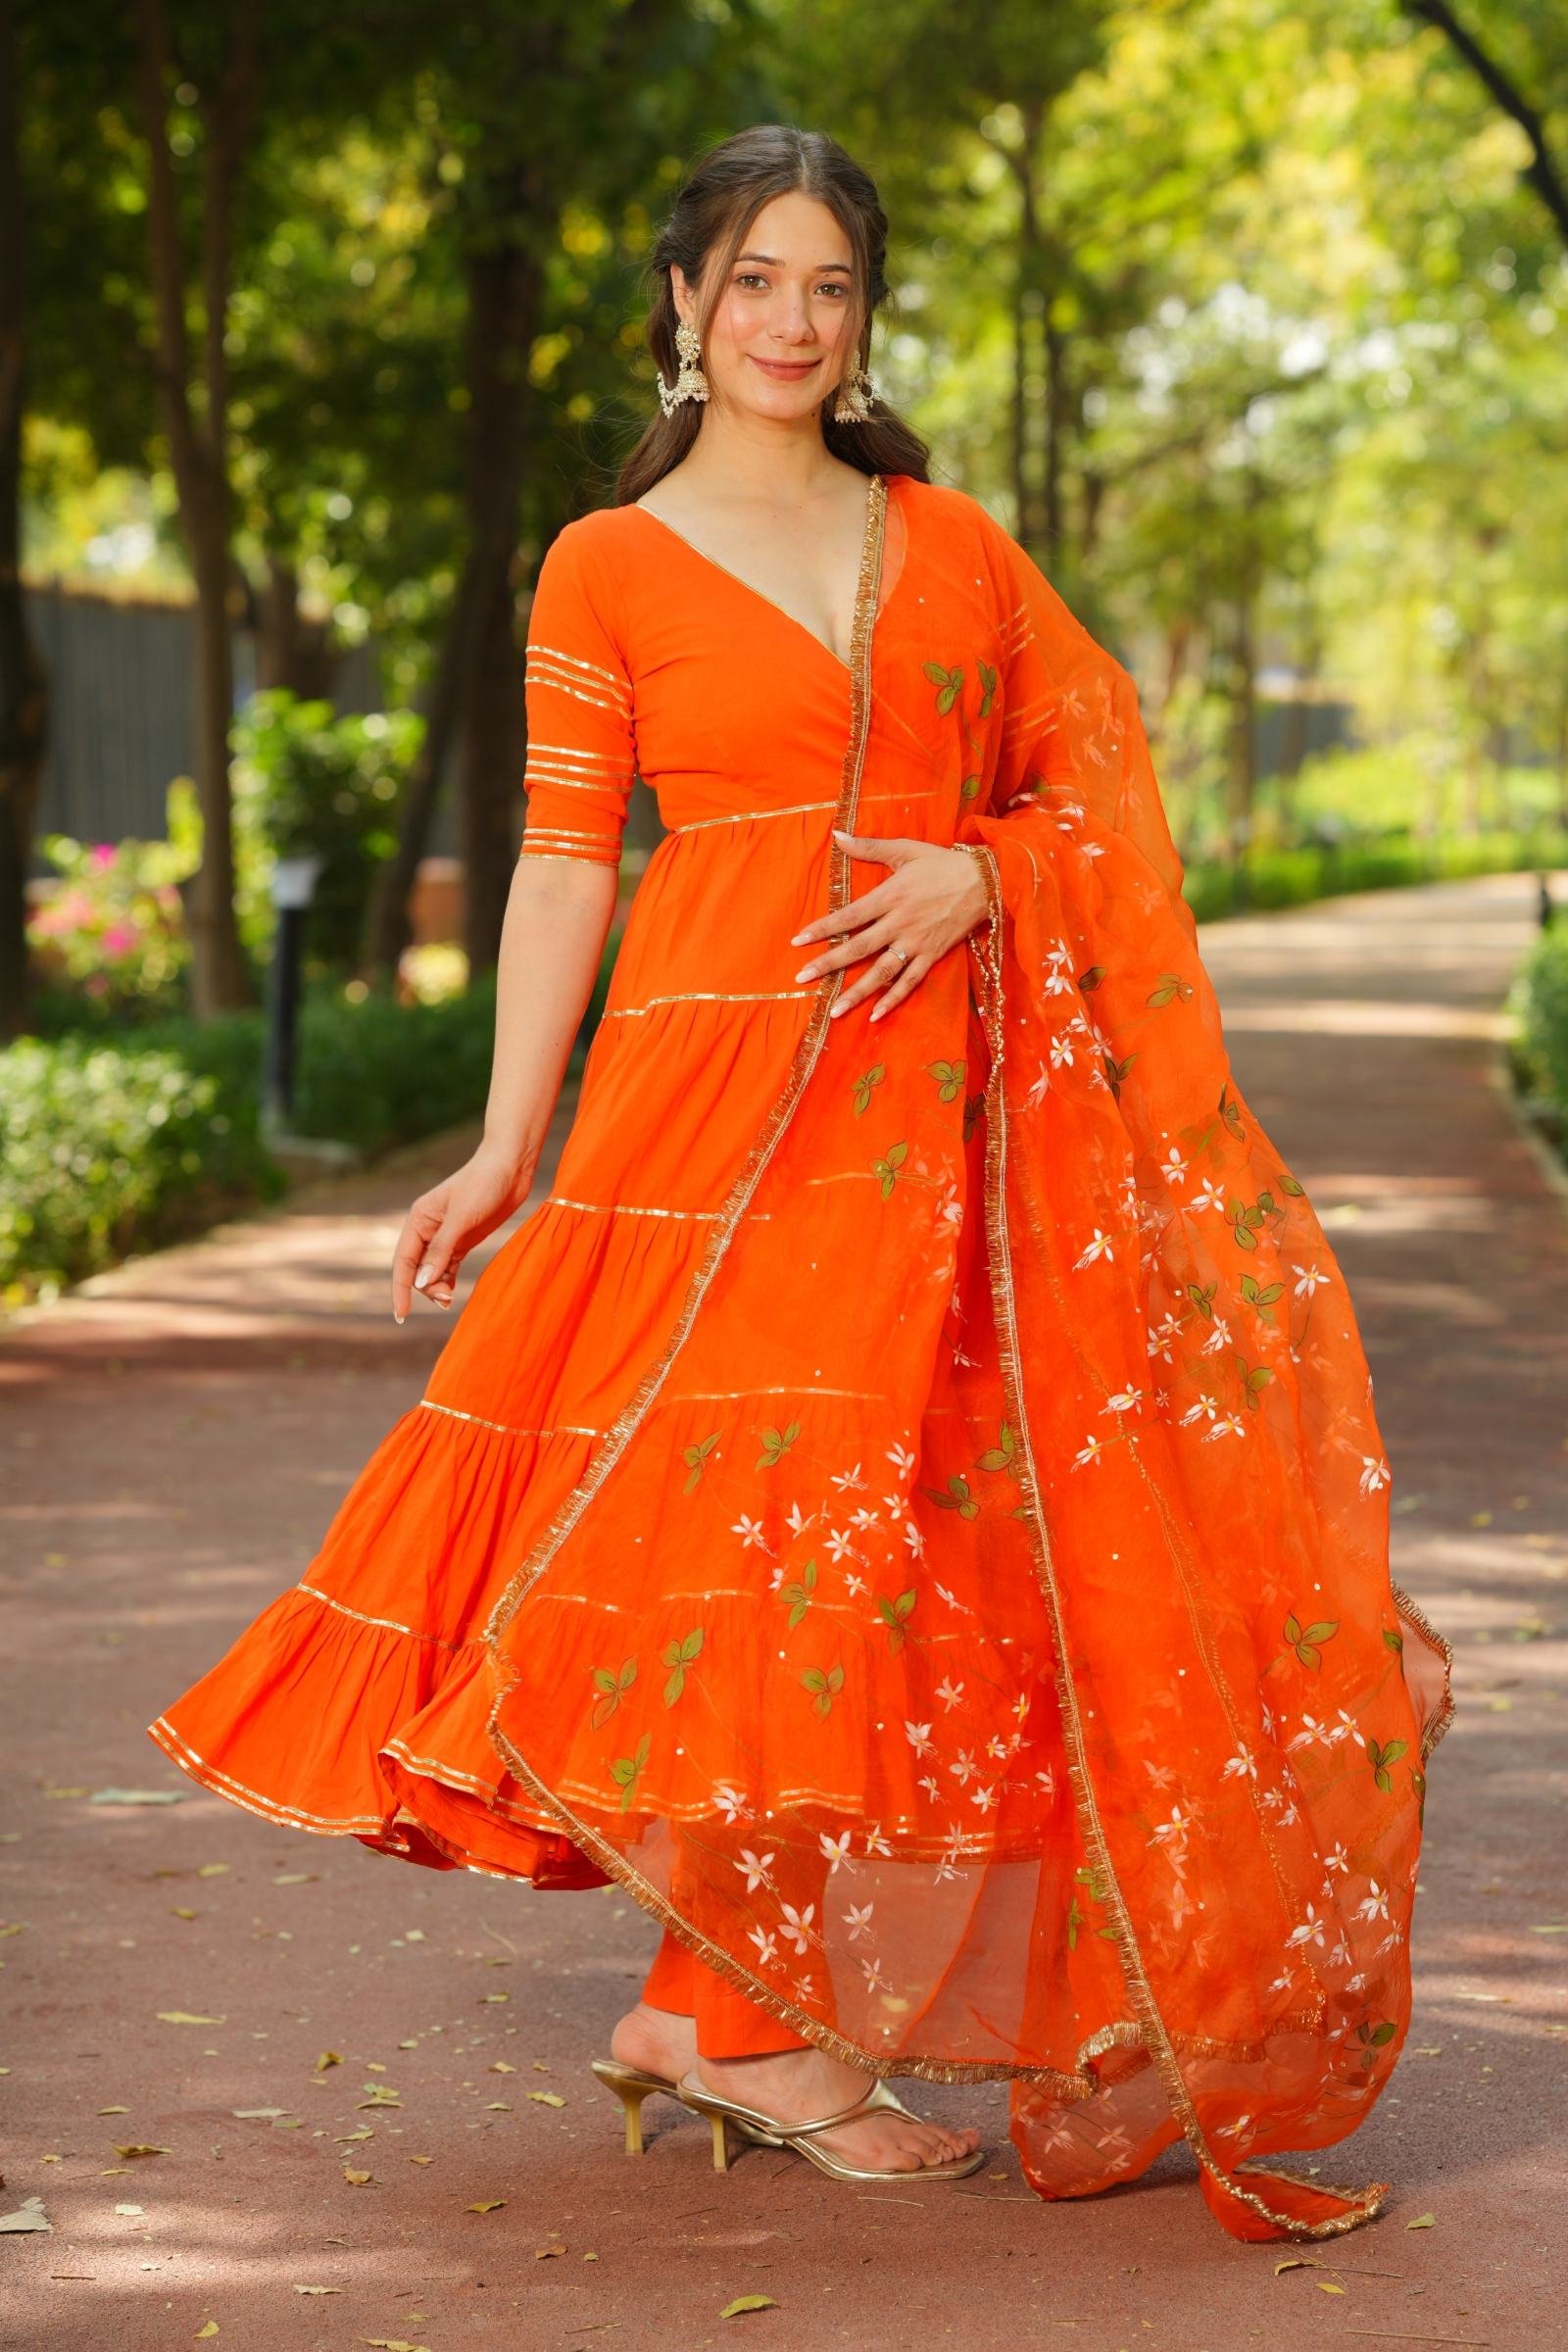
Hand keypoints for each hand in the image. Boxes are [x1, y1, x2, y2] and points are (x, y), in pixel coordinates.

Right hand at [390, 1141, 534, 1323]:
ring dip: (437, 1287)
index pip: (403, 1261)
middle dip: (426, 1288)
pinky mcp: (463, 1240)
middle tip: (446, 1299)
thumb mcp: (462, 1217)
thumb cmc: (484, 1184)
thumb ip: (442, 1249)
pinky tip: (452, 1292)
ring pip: (432, 1271)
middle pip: (417, 1269)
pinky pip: (448, 1267)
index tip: (400, 1314)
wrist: (511, 1167)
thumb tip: (422, 1282)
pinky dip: (448, 1281)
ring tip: (450, 1298)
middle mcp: (428, 1229)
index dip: (400, 1289)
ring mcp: (446, 1236)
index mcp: (419, 1219)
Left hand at [789, 830, 989, 1022]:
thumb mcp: (905, 850)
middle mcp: (899, 923)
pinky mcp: (933, 955)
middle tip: (802, 978)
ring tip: (834, 1010)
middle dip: (828, 964)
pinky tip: (874, 1015)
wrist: (985, 880)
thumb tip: (837, 835)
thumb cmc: (942, 863)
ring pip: (881, 972)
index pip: (849, 917)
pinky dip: (892, 999)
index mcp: (890, 896)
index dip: (822, 929)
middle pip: (858, 948)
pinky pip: (910, 982)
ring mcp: (916, 943)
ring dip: (857, 992)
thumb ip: (869, 847)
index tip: (798, 941)